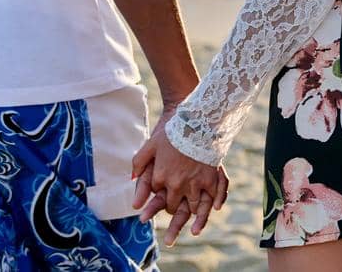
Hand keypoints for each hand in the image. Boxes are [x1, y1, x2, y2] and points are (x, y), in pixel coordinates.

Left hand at [130, 120, 228, 245]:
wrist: (196, 121)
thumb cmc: (171, 132)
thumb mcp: (150, 144)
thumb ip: (139, 162)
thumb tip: (131, 179)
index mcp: (160, 177)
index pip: (156, 194)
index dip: (159, 191)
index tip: (161, 188)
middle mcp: (175, 184)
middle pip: (172, 206)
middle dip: (171, 207)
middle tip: (172, 208)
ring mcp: (193, 184)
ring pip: (190, 207)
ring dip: (189, 211)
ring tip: (190, 220)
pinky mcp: (209, 181)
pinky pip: (209, 200)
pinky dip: (209, 207)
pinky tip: (210, 209)